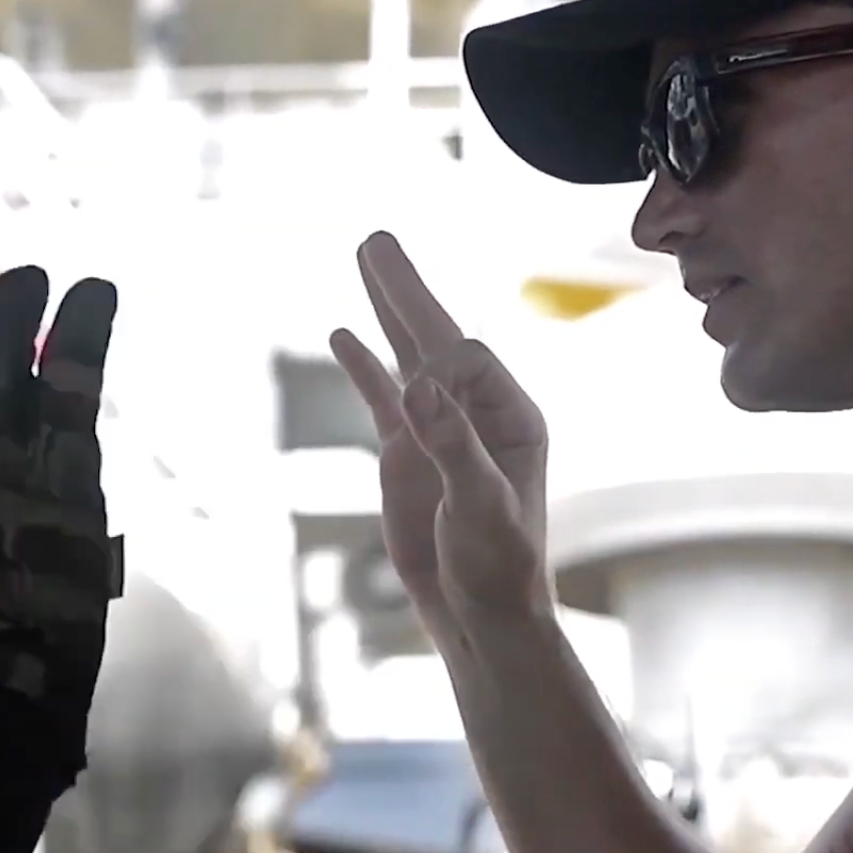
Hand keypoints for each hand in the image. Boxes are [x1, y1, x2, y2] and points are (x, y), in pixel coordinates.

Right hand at [330, 232, 550, 638]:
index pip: (467, 364)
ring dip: (387, 308)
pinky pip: (381, 394)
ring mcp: (438, 429)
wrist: (481, 614)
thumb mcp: (483, 507)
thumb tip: (418, 387)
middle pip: (437, 335)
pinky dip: (362, 363)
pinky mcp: (407, 453)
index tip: (413, 396)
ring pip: (407, 355)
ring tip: (365, 255)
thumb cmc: (500, 566)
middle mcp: (476, 412)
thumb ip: (452, 446)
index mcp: (510, 417)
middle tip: (376, 239)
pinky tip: (343, 331)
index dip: (436, 363)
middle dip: (406, 290)